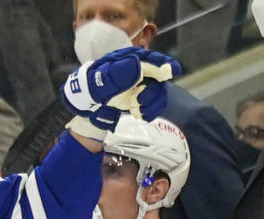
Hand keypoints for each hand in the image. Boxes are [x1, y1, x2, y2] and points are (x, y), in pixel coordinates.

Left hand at [62, 48, 178, 133]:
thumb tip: (138, 65)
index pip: (152, 58)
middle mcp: (142, 69)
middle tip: (137, 102)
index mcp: (131, 59)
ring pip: (160, 92)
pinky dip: (151, 111)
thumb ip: (119, 72)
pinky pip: (157, 103)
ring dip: (151, 104)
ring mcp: (145, 83)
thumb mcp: (103, 79)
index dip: (165, 63)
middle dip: (152, 92)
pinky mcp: (145, 96)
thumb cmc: (95, 86)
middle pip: (160, 78)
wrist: (90, 103)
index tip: (173, 70)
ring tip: (135, 110)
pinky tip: (140, 114)